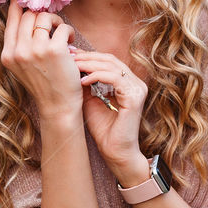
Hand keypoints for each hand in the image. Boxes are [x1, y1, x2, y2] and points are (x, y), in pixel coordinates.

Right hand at [0, 0, 81, 120]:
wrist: (58, 106)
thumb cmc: (43, 82)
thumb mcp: (22, 64)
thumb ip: (20, 42)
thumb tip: (24, 12)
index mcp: (8, 54)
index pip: (11, 20)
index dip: (17, 4)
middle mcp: (18, 51)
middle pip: (28, 15)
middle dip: (42, 15)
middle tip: (53, 25)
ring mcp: (35, 50)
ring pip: (45, 17)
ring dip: (57, 22)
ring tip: (62, 34)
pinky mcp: (54, 50)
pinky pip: (62, 27)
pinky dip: (68, 32)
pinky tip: (70, 43)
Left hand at [72, 49, 147, 167]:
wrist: (115, 153)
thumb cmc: (104, 130)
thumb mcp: (91, 100)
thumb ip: (87, 83)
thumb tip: (71, 64)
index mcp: (128, 82)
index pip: (108, 61)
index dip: (89, 56)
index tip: (70, 54)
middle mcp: (136, 83)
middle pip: (110, 59)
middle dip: (87, 57)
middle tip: (69, 56)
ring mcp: (137, 89)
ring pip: (112, 66)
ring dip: (90, 64)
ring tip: (73, 66)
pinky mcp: (134, 97)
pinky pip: (115, 78)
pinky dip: (97, 76)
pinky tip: (82, 81)